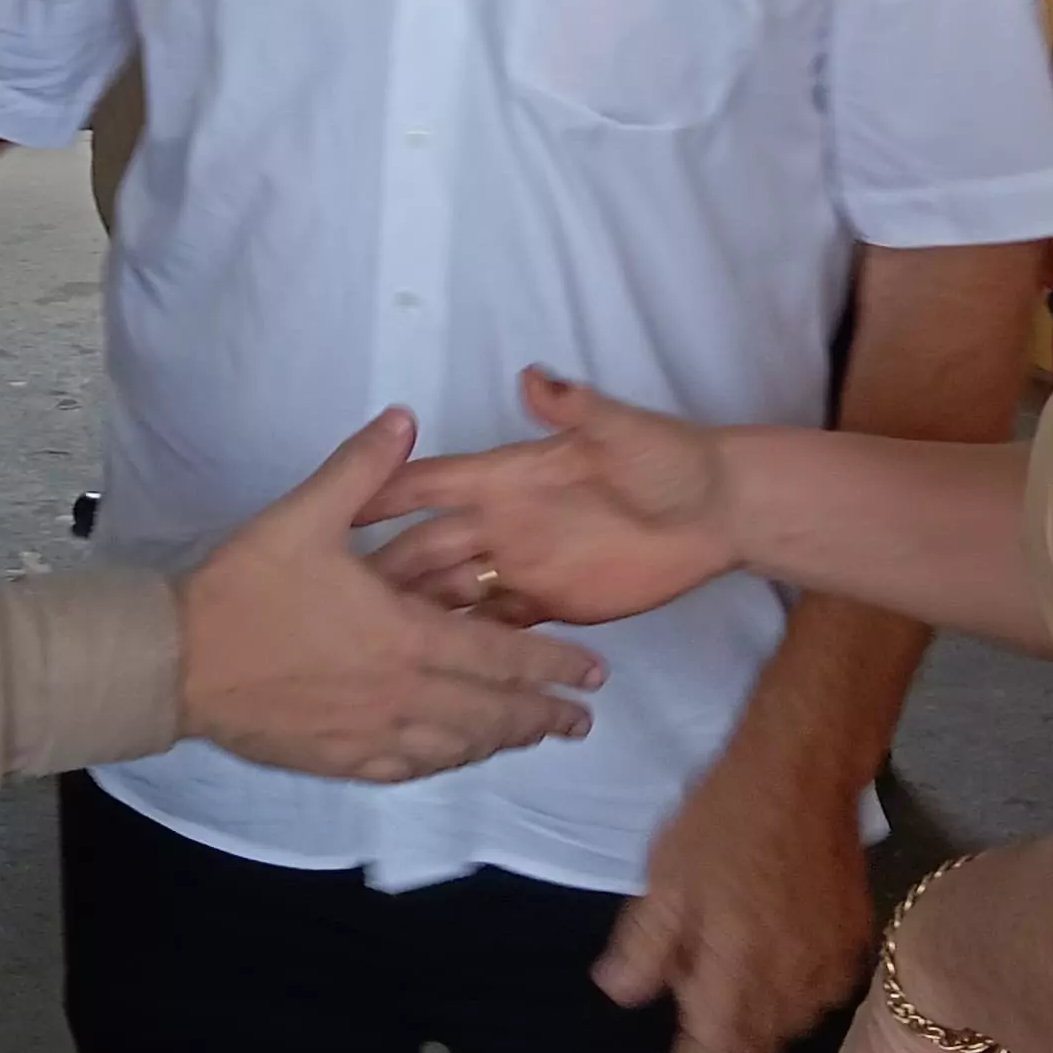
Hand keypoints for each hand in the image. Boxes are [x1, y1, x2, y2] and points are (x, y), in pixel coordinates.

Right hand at [180, 410, 606, 781]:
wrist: (180, 662)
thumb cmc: (246, 589)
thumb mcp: (304, 514)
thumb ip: (361, 467)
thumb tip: (403, 418)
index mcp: (406, 635)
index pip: (501, 657)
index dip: (553, 667)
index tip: (593, 676)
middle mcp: (402, 694)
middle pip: (490, 715)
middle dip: (542, 717)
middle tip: (579, 722)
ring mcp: (372, 734)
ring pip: (455, 747)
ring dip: (499, 743)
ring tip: (527, 738)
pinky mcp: (339, 759)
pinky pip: (407, 769)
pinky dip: (442, 763)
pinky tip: (448, 758)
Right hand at [370, 366, 739, 627]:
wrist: (719, 512)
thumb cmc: (669, 459)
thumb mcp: (621, 428)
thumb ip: (576, 407)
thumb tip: (535, 376)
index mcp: (507, 477)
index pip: (430, 483)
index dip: (384, 492)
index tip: (334, 511)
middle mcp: (502, 524)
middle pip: (426, 547)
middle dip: (383, 570)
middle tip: (334, 603)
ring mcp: (522, 567)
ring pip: (452, 595)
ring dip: (416, 616)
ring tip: (368, 649)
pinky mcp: (549, 606)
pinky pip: (496, 632)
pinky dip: (466, 651)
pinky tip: (435, 676)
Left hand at [603, 732, 875, 1052]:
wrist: (804, 770)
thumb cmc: (724, 817)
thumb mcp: (664, 876)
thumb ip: (645, 947)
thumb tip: (619, 996)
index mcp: (734, 971)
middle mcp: (788, 984)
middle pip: (754, 1045)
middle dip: (723, 1040)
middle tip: (694, 991)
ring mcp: (829, 967)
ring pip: (790, 1024)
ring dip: (759, 1018)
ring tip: (731, 963)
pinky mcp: (856, 944)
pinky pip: (821, 994)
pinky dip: (794, 992)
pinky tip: (773, 952)